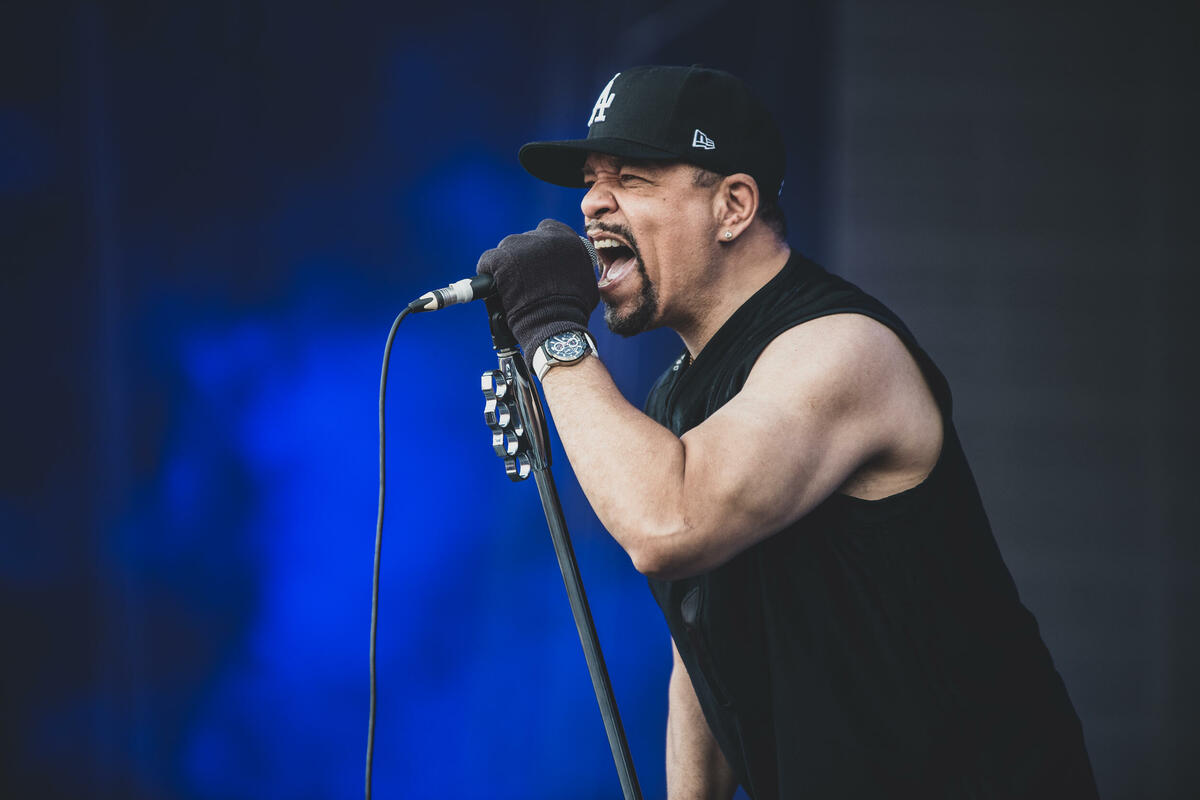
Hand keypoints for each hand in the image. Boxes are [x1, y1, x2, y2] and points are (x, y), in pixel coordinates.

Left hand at [476, 219, 598, 359]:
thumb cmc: (573, 310)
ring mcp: (522, 247)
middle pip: (524, 240)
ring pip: (506, 249)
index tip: (536, 261)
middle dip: (522, 258)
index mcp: (566, 239)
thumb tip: (571, 271)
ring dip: (507, 265)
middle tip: (522, 279)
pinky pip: (488, 261)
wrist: (556, 323)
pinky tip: (493, 285)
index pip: (546, 229)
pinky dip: (488, 272)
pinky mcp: (502, 259)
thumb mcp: (585, 281)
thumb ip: (576, 267)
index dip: (538, 246)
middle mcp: (545, 237)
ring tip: (510, 286)